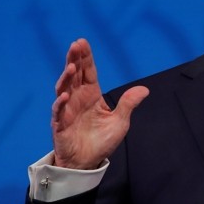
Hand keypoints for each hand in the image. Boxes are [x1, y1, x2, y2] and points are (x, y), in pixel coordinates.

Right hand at [51, 38, 148, 168]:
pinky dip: (60, 103)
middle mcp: (78, 98)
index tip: (82, 41)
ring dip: (66, 77)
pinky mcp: (60, 124)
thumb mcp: (120, 122)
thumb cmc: (102, 141)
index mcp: (92, 95)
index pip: (89, 72)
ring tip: (72, 67)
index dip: (86, 57)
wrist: (87, 162)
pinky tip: (65, 95)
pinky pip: (58, 111)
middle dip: (74, 59)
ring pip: (64, 88)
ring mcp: (67, 110)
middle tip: (75, 45)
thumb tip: (144, 89)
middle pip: (75, 75)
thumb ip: (128, 104)